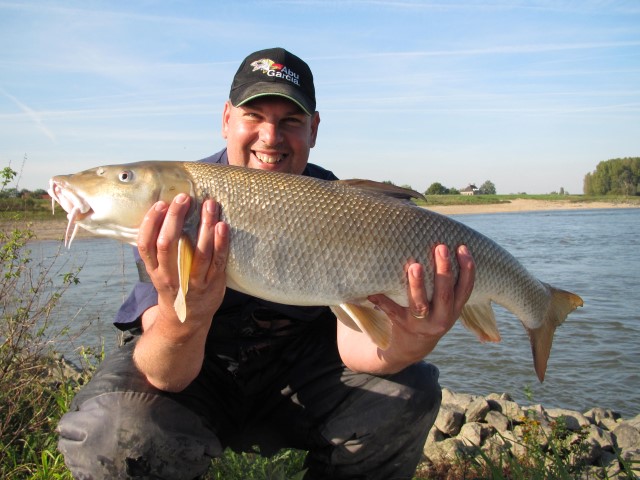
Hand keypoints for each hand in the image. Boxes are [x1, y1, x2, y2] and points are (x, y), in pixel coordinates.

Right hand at [137, 193, 229, 327]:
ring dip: (205, 225)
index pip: (146, 245)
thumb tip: (165, 213)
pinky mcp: (212, 283)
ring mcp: (193, 282)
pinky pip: (218, 261)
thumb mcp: (159, 271)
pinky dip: (221, 242)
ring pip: (198, 252)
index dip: (150, 223)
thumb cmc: (174, 287)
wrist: (187, 320)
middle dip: (175, 218)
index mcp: (154, 271)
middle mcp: (171, 276)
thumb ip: (159, 249)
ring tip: (209, 205)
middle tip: (184, 198)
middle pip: (168, 244)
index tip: (160, 204)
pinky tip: (222, 226)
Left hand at [363, 244, 474, 368]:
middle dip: (444, 271)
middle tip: (440, 247)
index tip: (462, 247)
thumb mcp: (443, 305)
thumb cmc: (429, 314)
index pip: (465, 289)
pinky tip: (372, 290)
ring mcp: (421, 324)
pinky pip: (391, 312)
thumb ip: (446, 284)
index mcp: (454, 310)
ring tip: (414, 265)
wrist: (411, 348)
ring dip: (418, 285)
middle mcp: (441, 319)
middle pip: (444, 294)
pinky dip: (382, 300)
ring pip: (420, 305)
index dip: (467, 269)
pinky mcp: (401, 326)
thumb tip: (440, 244)